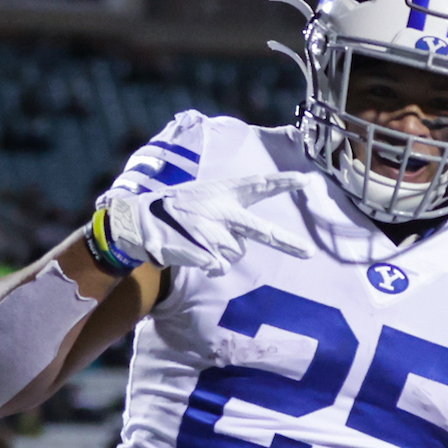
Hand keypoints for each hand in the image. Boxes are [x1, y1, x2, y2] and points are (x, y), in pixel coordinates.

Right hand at [99, 173, 312, 275]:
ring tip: (199, 240)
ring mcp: (212, 233)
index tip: (308, 180)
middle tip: (309, 254)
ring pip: (235, 255)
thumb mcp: (203, 198)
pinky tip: (193, 253)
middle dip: (287, 243)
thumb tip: (239, 243)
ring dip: (222, 253)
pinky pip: (218, 267)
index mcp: (224, 192)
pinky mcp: (201, 252)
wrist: (138, 220)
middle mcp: (222, 211)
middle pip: (261, 230)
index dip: (283, 182)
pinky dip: (210, 265)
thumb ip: (227, 213)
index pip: (259, 184)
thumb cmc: (176, 210)